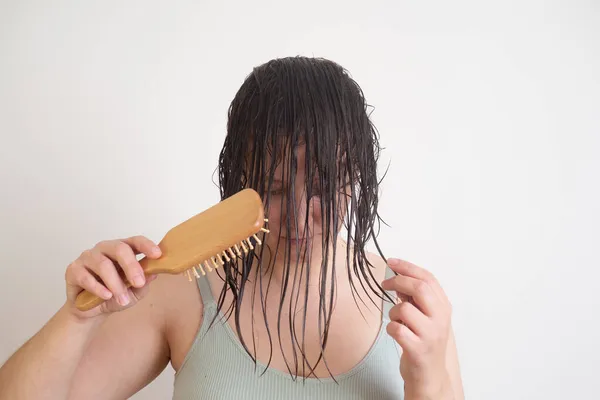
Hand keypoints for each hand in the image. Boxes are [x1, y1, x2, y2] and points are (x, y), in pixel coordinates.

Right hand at [64, 236, 161, 318]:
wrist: (90, 311)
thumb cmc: (114, 296)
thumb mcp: (134, 292)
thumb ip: (144, 282)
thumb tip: (154, 273)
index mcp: (122, 250)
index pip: (135, 241)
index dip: (147, 246)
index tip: (157, 255)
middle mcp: (105, 249)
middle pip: (119, 248)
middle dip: (131, 266)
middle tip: (139, 283)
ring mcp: (88, 257)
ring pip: (103, 264)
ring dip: (115, 284)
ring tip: (123, 300)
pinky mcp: (73, 269)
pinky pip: (86, 276)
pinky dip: (98, 288)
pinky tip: (106, 296)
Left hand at [382, 258, 452, 399]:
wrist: (430, 376)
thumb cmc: (424, 343)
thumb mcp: (425, 317)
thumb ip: (415, 298)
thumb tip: (398, 279)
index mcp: (444, 307)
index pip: (428, 278)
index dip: (408, 267)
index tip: (392, 262)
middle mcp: (440, 319)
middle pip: (419, 288)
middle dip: (398, 282)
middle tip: (385, 285)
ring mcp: (431, 334)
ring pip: (404, 309)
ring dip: (393, 312)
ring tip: (397, 321)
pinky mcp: (418, 349)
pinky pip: (396, 328)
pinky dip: (391, 328)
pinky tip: (396, 333)